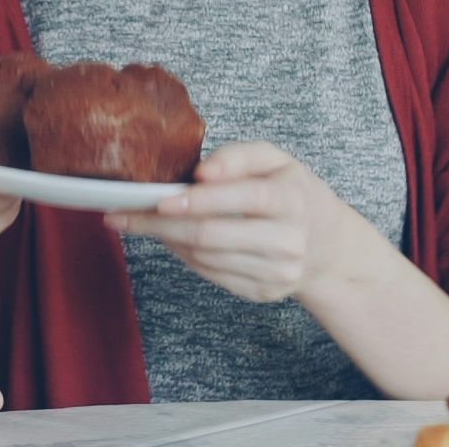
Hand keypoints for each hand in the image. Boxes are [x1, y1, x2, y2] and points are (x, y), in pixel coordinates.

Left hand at [105, 141, 362, 303]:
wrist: (328, 246)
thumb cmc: (291, 192)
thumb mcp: (276, 160)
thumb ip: (239, 156)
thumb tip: (200, 172)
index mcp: (292, 200)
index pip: (242, 198)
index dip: (197, 200)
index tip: (157, 199)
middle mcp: (288, 241)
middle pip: (212, 235)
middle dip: (159, 225)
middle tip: (120, 215)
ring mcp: (276, 273)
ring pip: (204, 258)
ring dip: (164, 240)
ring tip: (139, 221)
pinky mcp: (262, 293)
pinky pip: (209, 274)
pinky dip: (182, 255)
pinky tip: (168, 238)